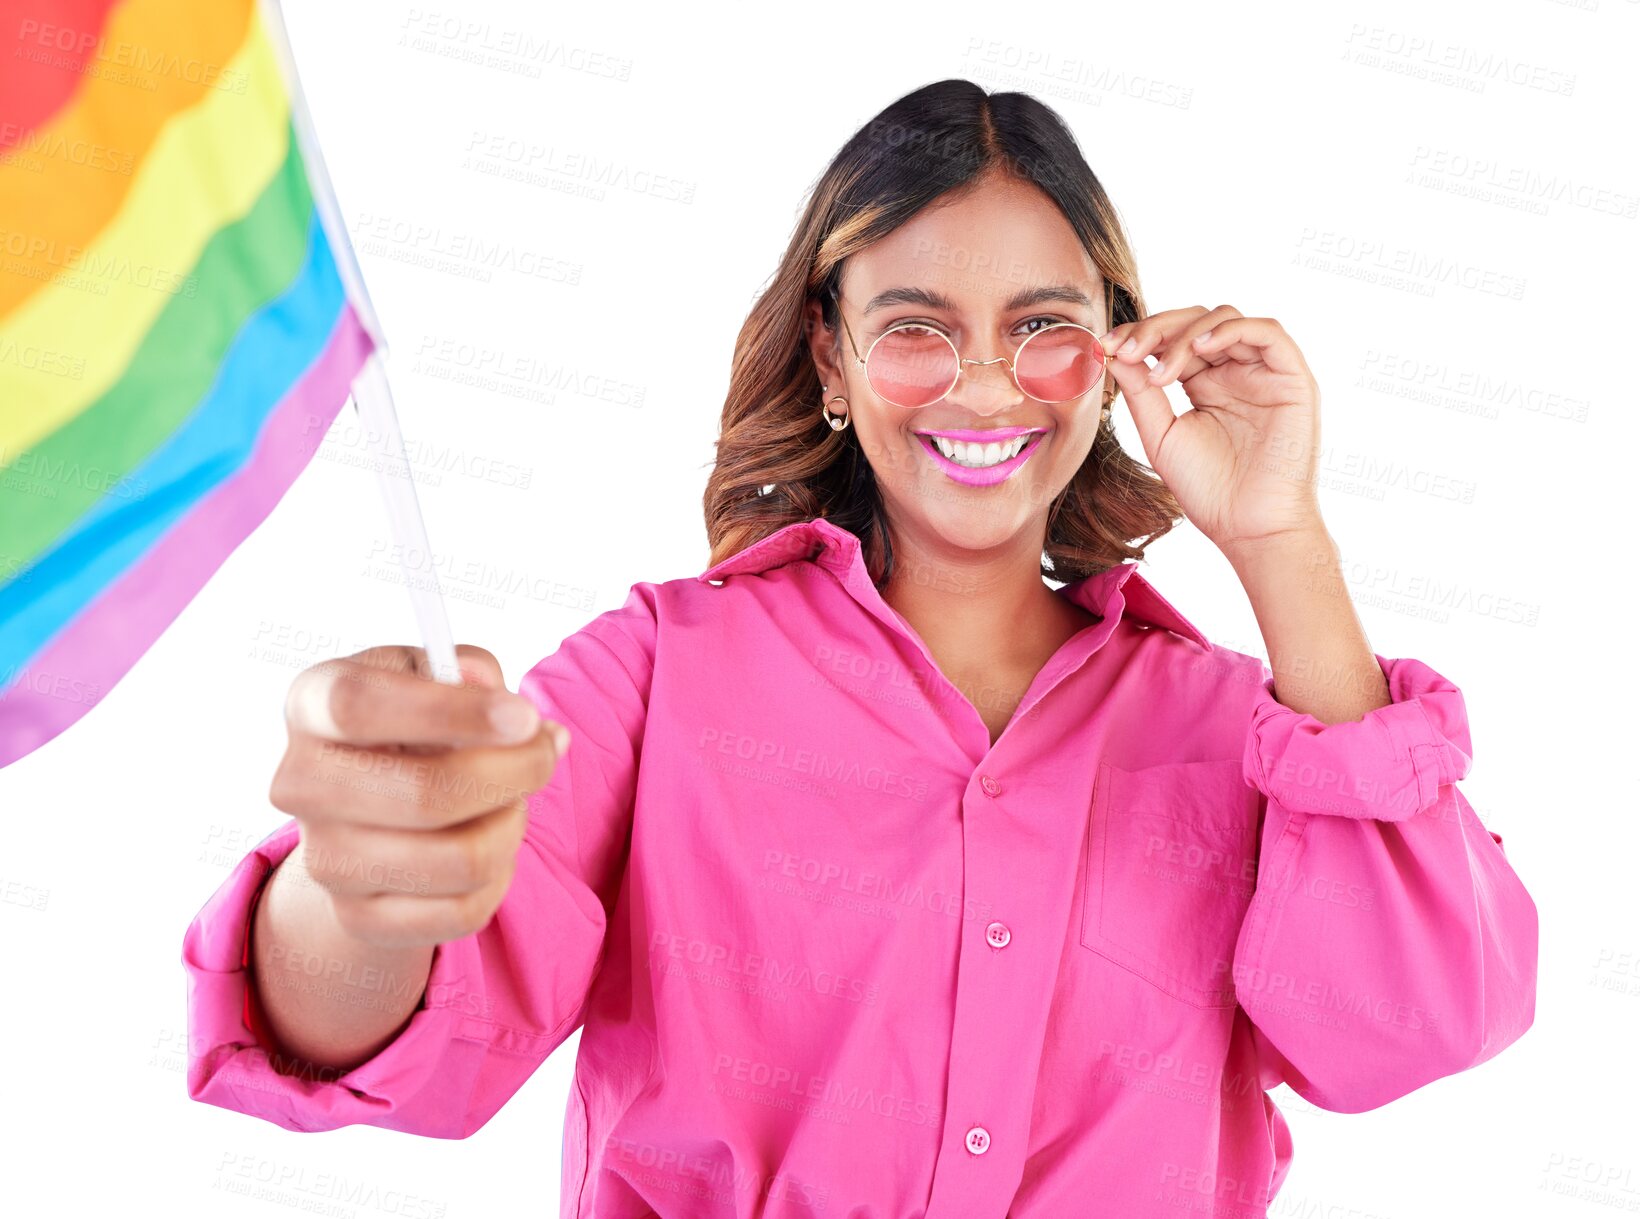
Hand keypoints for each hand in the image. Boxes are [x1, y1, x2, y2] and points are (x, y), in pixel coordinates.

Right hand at [269, 643, 567, 949]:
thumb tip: (511, 712)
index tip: (523, 715)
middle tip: (544, 752)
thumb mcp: (432, 677)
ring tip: (509, 801)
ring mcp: (324, 859)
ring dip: (511, 824)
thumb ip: (470, 672)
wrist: (366, 812)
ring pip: (461, 858)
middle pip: (426, 794)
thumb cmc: (412, 727)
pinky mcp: (357, 917)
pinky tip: (488, 844)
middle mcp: (300, 784)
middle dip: (515, 771)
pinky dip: (500, 876)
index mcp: (311, 705)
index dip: (451, 711)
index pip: (360, 706)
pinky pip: (464, 910)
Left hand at [1102, 305, 1325, 553]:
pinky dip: (1230, 330)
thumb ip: (1141, 392)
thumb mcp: (1162, 435)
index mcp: (1204, 384)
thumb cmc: (1208, 490)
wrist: (1249, 527)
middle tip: (1127, 351)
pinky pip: (1267, 332)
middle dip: (1155, 329)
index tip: (1105, 347)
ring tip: (1161, 369)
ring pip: (1225, 319)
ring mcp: (1263, 372)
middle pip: (1194, 321)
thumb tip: (1113, 352)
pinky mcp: (1292, 378)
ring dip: (1186, 333)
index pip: (1171, 340)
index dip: (1138, 335)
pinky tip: (1201, 348)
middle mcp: (1234, 371)